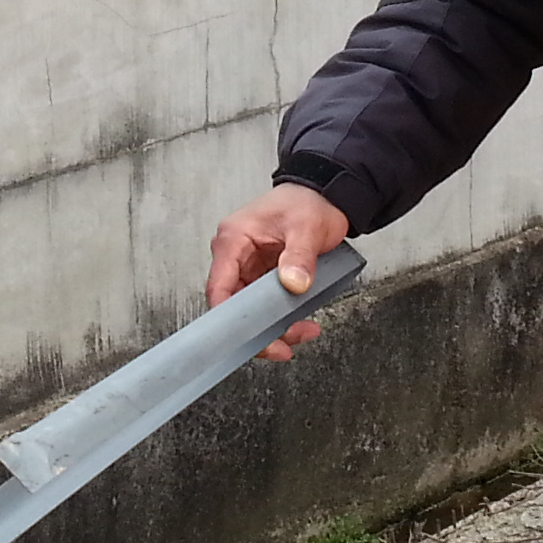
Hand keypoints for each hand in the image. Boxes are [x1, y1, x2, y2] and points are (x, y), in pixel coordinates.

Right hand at [208, 185, 351, 360]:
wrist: (323, 195)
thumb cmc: (308, 202)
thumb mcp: (307, 227)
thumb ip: (299, 256)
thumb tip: (293, 283)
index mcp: (233, 239)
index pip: (219, 287)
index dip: (229, 318)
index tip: (249, 337)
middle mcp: (235, 255)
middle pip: (234, 306)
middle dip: (260, 330)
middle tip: (283, 346)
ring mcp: (248, 267)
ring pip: (251, 311)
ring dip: (275, 327)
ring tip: (303, 330)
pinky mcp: (263, 276)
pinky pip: (266, 305)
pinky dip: (282, 318)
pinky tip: (301, 322)